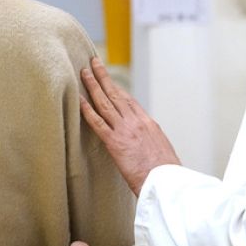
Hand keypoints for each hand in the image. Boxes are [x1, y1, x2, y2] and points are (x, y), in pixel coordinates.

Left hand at [80, 57, 180, 194]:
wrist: (167, 182)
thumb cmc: (166, 173)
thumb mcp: (162, 151)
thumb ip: (151, 142)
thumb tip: (147, 143)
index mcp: (149, 124)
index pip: (130, 101)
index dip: (117, 88)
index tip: (109, 79)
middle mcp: (136, 122)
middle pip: (116, 94)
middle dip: (104, 77)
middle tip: (94, 63)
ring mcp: (125, 130)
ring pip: (105, 102)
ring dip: (93, 86)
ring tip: (84, 73)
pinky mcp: (115, 143)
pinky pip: (97, 122)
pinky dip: (86, 109)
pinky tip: (78, 99)